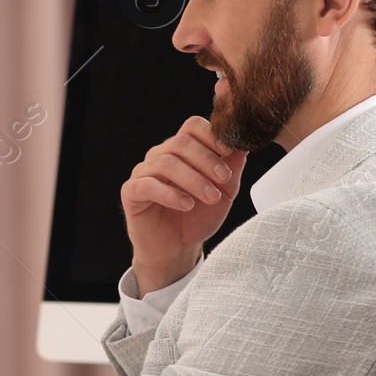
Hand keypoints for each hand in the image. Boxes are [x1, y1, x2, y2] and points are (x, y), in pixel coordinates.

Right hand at [120, 117, 247, 291]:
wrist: (178, 249)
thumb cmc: (199, 217)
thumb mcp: (224, 192)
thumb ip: (232, 167)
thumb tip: (244, 144)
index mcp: (182, 150)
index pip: (192, 126)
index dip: (211, 134)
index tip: (229, 151)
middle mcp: (160, 156)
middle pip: (181, 142)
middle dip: (206, 159)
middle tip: (224, 178)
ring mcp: (143, 173)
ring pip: (166, 162)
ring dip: (193, 179)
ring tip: (210, 197)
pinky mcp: (131, 192)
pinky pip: (147, 185)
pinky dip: (170, 194)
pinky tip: (187, 205)